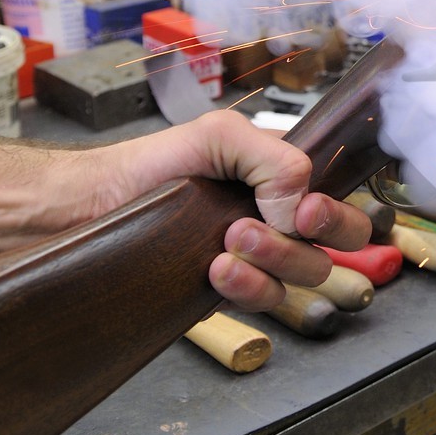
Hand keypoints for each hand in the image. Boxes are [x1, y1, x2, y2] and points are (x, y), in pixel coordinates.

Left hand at [111, 110, 371, 310]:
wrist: (92, 209)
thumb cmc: (151, 164)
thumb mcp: (220, 135)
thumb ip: (276, 159)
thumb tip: (301, 209)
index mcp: (285, 173)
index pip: (343, 194)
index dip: (337, 210)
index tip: (306, 210)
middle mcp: (279, 216)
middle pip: (340, 242)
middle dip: (315, 236)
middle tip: (279, 225)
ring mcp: (259, 257)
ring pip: (306, 274)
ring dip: (274, 258)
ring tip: (229, 241)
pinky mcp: (232, 291)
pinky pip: (266, 299)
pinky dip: (247, 285)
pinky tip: (216, 269)